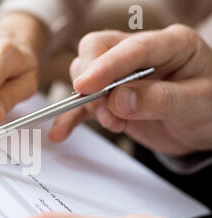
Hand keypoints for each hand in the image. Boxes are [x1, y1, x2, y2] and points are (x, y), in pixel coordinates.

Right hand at [49, 25, 211, 155]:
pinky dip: (72, 117)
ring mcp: (123, 74)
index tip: (85, 87)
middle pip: (98, 50)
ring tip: (112, 124)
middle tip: (103, 111)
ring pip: (86, 75)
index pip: (132, 48)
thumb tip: (118, 101)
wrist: (205, 127)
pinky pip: (85, 103)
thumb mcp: (197, 104)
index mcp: (172, 44)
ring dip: (89, 103)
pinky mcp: (111, 96)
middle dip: (92, 81)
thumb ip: (160, 100)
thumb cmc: (210, 108)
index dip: (105, 66)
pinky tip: (62, 131)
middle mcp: (142, 53)